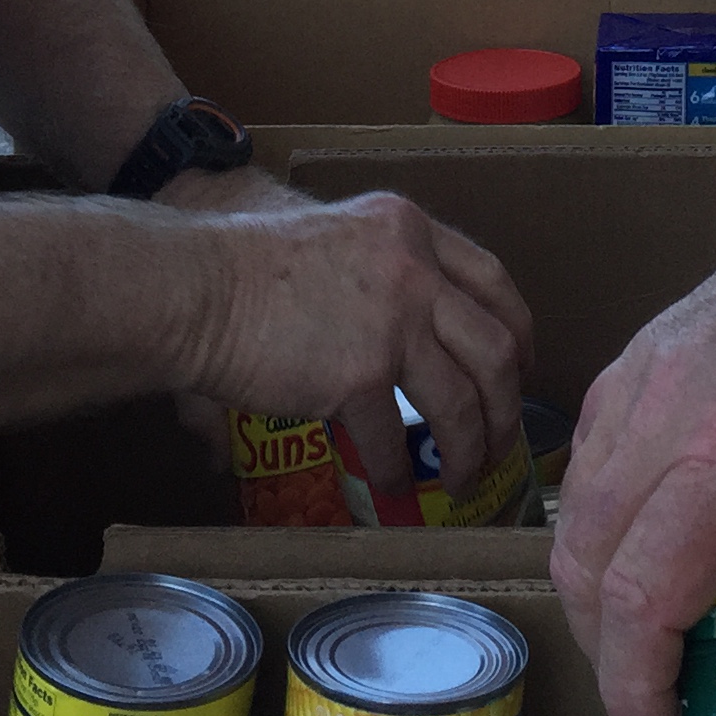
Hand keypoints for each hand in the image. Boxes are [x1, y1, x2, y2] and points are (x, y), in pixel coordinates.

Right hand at [171, 189, 534, 504]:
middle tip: (501, 438)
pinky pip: (394, 439)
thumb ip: (379, 274)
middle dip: (507, 403)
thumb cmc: (244, 268)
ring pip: (463, 399)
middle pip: (495, 344)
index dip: (517, 330)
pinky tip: (395, 487)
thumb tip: (407, 337)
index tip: (520, 366)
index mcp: (408, 228)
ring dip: (471, 447)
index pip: (492, 278)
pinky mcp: (359, 374)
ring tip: (463, 477)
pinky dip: (399, 472)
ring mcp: (391, 321)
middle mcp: (413, 268)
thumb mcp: (334, 240)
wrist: (195, 289)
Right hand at [552, 111, 715, 715]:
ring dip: (595, 596)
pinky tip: (647, 561)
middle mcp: (668, 407)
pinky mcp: (635, 355)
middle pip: (586, 563)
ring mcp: (640, 374)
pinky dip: (596, 527)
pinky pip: (585, 462)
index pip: (643, 596)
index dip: (637, 692)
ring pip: (571, 513)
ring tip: (647, 652)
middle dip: (607, 661)